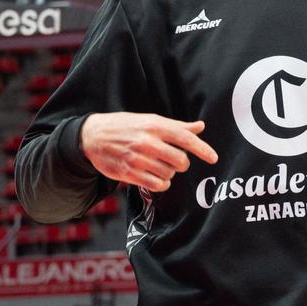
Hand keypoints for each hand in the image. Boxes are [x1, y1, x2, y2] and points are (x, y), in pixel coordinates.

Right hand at [80, 112, 217, 191]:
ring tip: (158, 165)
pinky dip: (161, 183)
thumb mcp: (150, 120)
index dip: (202, 149)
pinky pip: (156, 185)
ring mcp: (138, 158)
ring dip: (169, 173)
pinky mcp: (129, 173)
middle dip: (181, 163)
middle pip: (180, 160)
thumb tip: (201, 126)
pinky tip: (156, 177)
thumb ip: (177, 126)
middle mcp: (147, 141)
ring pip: (169, 174)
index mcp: (155, 125)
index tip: (214, 158)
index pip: (185, 137)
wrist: (93, 136)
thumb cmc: (126, 126)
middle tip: (173, 159)